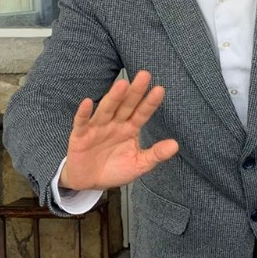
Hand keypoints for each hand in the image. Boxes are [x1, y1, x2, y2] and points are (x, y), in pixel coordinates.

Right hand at [60, 70, 179, 191]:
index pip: (142, 113)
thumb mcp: (138, 164)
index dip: (150, 103)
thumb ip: (155, 155)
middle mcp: (114, 124)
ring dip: (113, 97)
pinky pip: (81, 123)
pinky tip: (87, 102)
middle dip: (135, 92)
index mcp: (129, 129)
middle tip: (144, 75)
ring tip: (122, 84)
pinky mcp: (80, 136)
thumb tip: (175, 144)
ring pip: (106, 110)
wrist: (89, 182)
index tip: (160, 90)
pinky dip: (83, 113)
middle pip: (126, 106)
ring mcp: (97, 128)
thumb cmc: (114, 169)